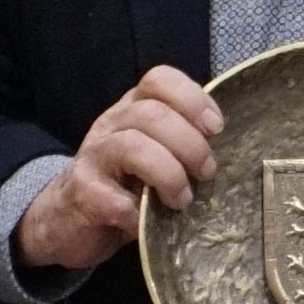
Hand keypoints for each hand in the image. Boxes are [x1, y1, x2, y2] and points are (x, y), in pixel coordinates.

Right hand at [13, 67, 221, 272]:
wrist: (67, 219)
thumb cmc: (124, 186)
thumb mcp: (155, 157)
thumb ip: (185, 147)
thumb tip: (236, 154)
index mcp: (134, 110)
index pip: (159, 80)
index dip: (192, 98)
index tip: (217, 128)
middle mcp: (111, 125)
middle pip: (151, 114)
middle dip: (189, 144)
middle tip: (207, 173)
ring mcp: (93, 157)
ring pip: (131, 146)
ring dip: (167, 174)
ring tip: (182, 200)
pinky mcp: (80, 193)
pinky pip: (109, 196)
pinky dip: (135, 212)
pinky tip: (145, 222)